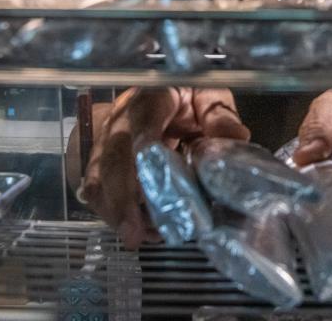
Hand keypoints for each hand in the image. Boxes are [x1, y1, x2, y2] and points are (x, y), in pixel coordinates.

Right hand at [80, 87, 248, 248]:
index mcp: (150, 99)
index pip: (142, 119)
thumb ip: (218, 115)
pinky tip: (136, 229)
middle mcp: (120, 120)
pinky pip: (95, 189)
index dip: (143, 144)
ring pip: (98, 177)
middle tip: (134, 232)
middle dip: (121, 197)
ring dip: (116, 211)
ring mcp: (104, 141)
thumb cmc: (183, 97)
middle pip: (112, 157)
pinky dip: (113, 213)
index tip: (150, 170)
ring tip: (138, 237)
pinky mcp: (99, 161)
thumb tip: (236, 138)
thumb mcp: (206, 96)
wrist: (151, 94)